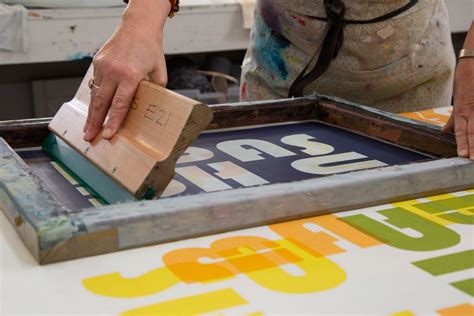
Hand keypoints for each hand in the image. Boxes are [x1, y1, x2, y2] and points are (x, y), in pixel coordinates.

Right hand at [83, 0, 169, 140]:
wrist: (138, 27)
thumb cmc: (151, 51)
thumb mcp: (159, 73)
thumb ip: (154, 92)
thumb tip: (149, 109)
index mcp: (130, 76)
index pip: (119, 105)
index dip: (113, 122)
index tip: (107, 135)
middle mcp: (114, 72)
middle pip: (101, 103)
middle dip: (94, 123)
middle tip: (89, 137)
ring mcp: (103, 66)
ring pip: (94, 95)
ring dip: (90, 113)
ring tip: (88, 128)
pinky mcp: (97, 62)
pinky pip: (94, 84)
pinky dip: (94, 98)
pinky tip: (93, 110)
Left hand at [443, 57, 473, 159]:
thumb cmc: (465, 82)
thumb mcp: (457, 101)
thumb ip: (453, 119)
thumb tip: (445, 131)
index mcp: (462, 111)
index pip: (461, 131)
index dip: (462, 144)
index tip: (463, 155)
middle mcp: (472, 110)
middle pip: (473, 131)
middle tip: (473, 158)